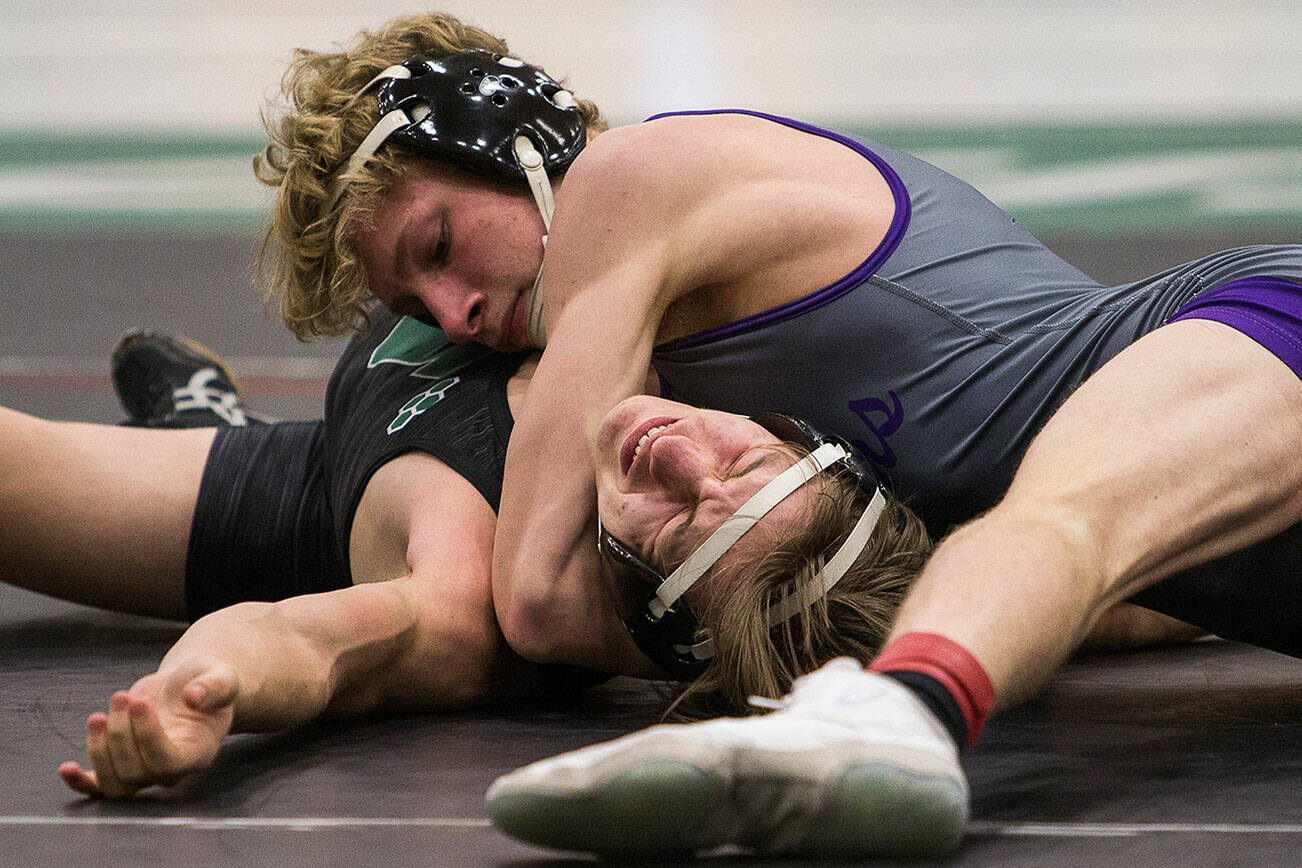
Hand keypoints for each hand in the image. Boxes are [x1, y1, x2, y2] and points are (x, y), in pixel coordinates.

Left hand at [59, 659, 238, 798]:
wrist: (190, 685)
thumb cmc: (208, 682)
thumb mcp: (222, 677)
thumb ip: (214, 686)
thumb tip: (195, 696)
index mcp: (199, 752)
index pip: (168, 763)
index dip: (148, 737)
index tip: (140, 703)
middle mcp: (172, 769)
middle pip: (136, 772)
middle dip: (120, 733)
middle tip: (123, 697)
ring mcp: (146, 770)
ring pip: (115, 782)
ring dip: (98, 750)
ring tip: (100, 714)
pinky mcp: (123, 764)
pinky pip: (100, 787)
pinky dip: (81, 782)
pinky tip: (66, 768)